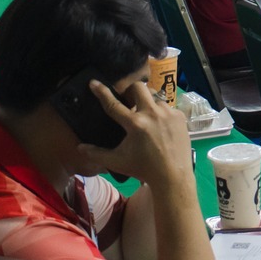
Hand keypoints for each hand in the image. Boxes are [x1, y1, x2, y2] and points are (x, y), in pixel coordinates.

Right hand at [75, 77, 194, 188]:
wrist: (173, 176)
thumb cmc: (143, 169)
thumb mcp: (117, 162)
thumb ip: (97, 154)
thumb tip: (80, 147)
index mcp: (135, 124)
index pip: (113, 104)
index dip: (102, 92)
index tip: (94, 82)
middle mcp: (152, 114)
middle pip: (138, 87)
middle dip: (130, 90)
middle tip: (128, 101)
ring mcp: (168, 113)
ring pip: (155, 96)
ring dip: (147, 102)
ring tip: (145, 114)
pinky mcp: (180, 116)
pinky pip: (167, 106)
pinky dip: (161, 112)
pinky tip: (160, 124)